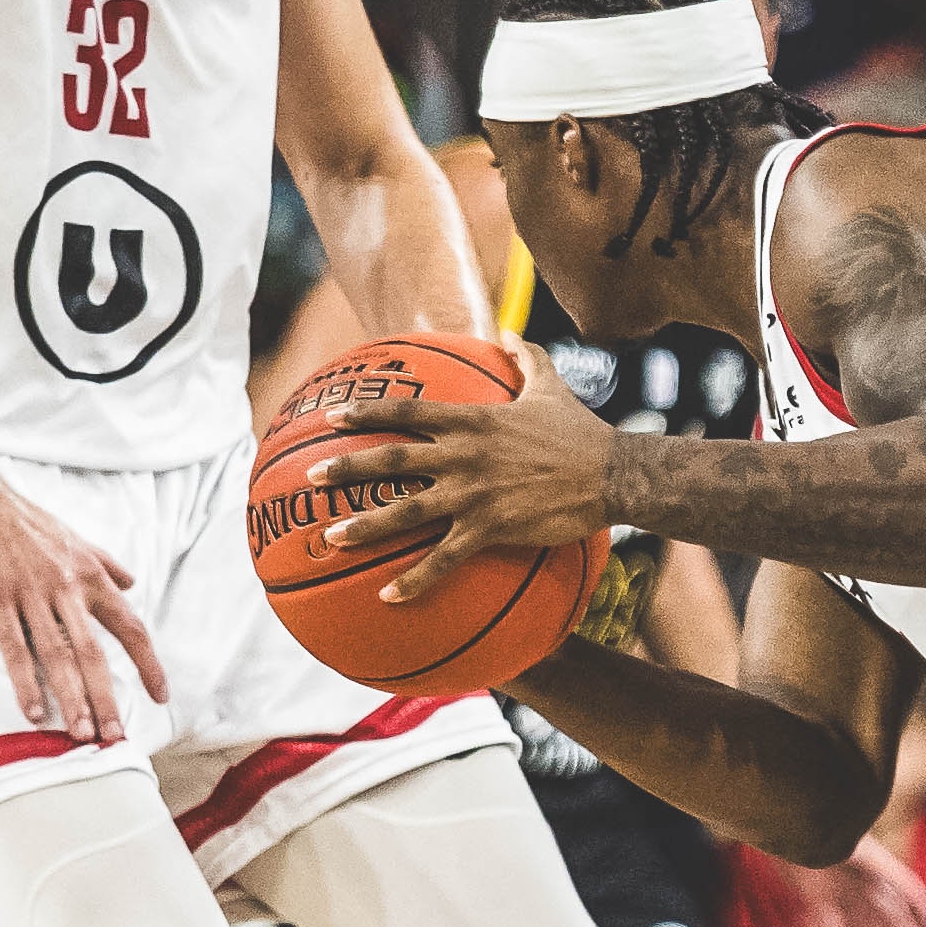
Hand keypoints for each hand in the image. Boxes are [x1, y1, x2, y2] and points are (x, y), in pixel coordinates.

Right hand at [0, 452, 167, 743]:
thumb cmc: (19, 517)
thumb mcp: (72, 534)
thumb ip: (105, 560)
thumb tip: (132, 580)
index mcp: (89, 573)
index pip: (130, 626)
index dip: (148, 664)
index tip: (160, 695)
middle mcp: (66, 587)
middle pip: (95, 652)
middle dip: (107, 698)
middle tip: (115, 737)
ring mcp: (30, 595)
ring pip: (58, 655)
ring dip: (72, 698)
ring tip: (81, 735)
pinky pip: (14, 648)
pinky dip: (25, 682)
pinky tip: (34, 713)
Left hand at [326, 373, 621, 604]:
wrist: (613, 473)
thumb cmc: (581, 431)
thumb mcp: (551, 386)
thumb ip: (526, 357)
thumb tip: (508, 331)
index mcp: (473, 420)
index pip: (409, 411)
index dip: (368, 412)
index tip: (333, 416)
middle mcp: (464, 455)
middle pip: (393, 459)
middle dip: (348, 467)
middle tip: (312, 476)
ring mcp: (475, 493)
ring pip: (408, 510)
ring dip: (367, 525)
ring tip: (332, 537)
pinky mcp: (492, 527)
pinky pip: (444, 558)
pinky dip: (415, 578)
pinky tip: (388, 595)